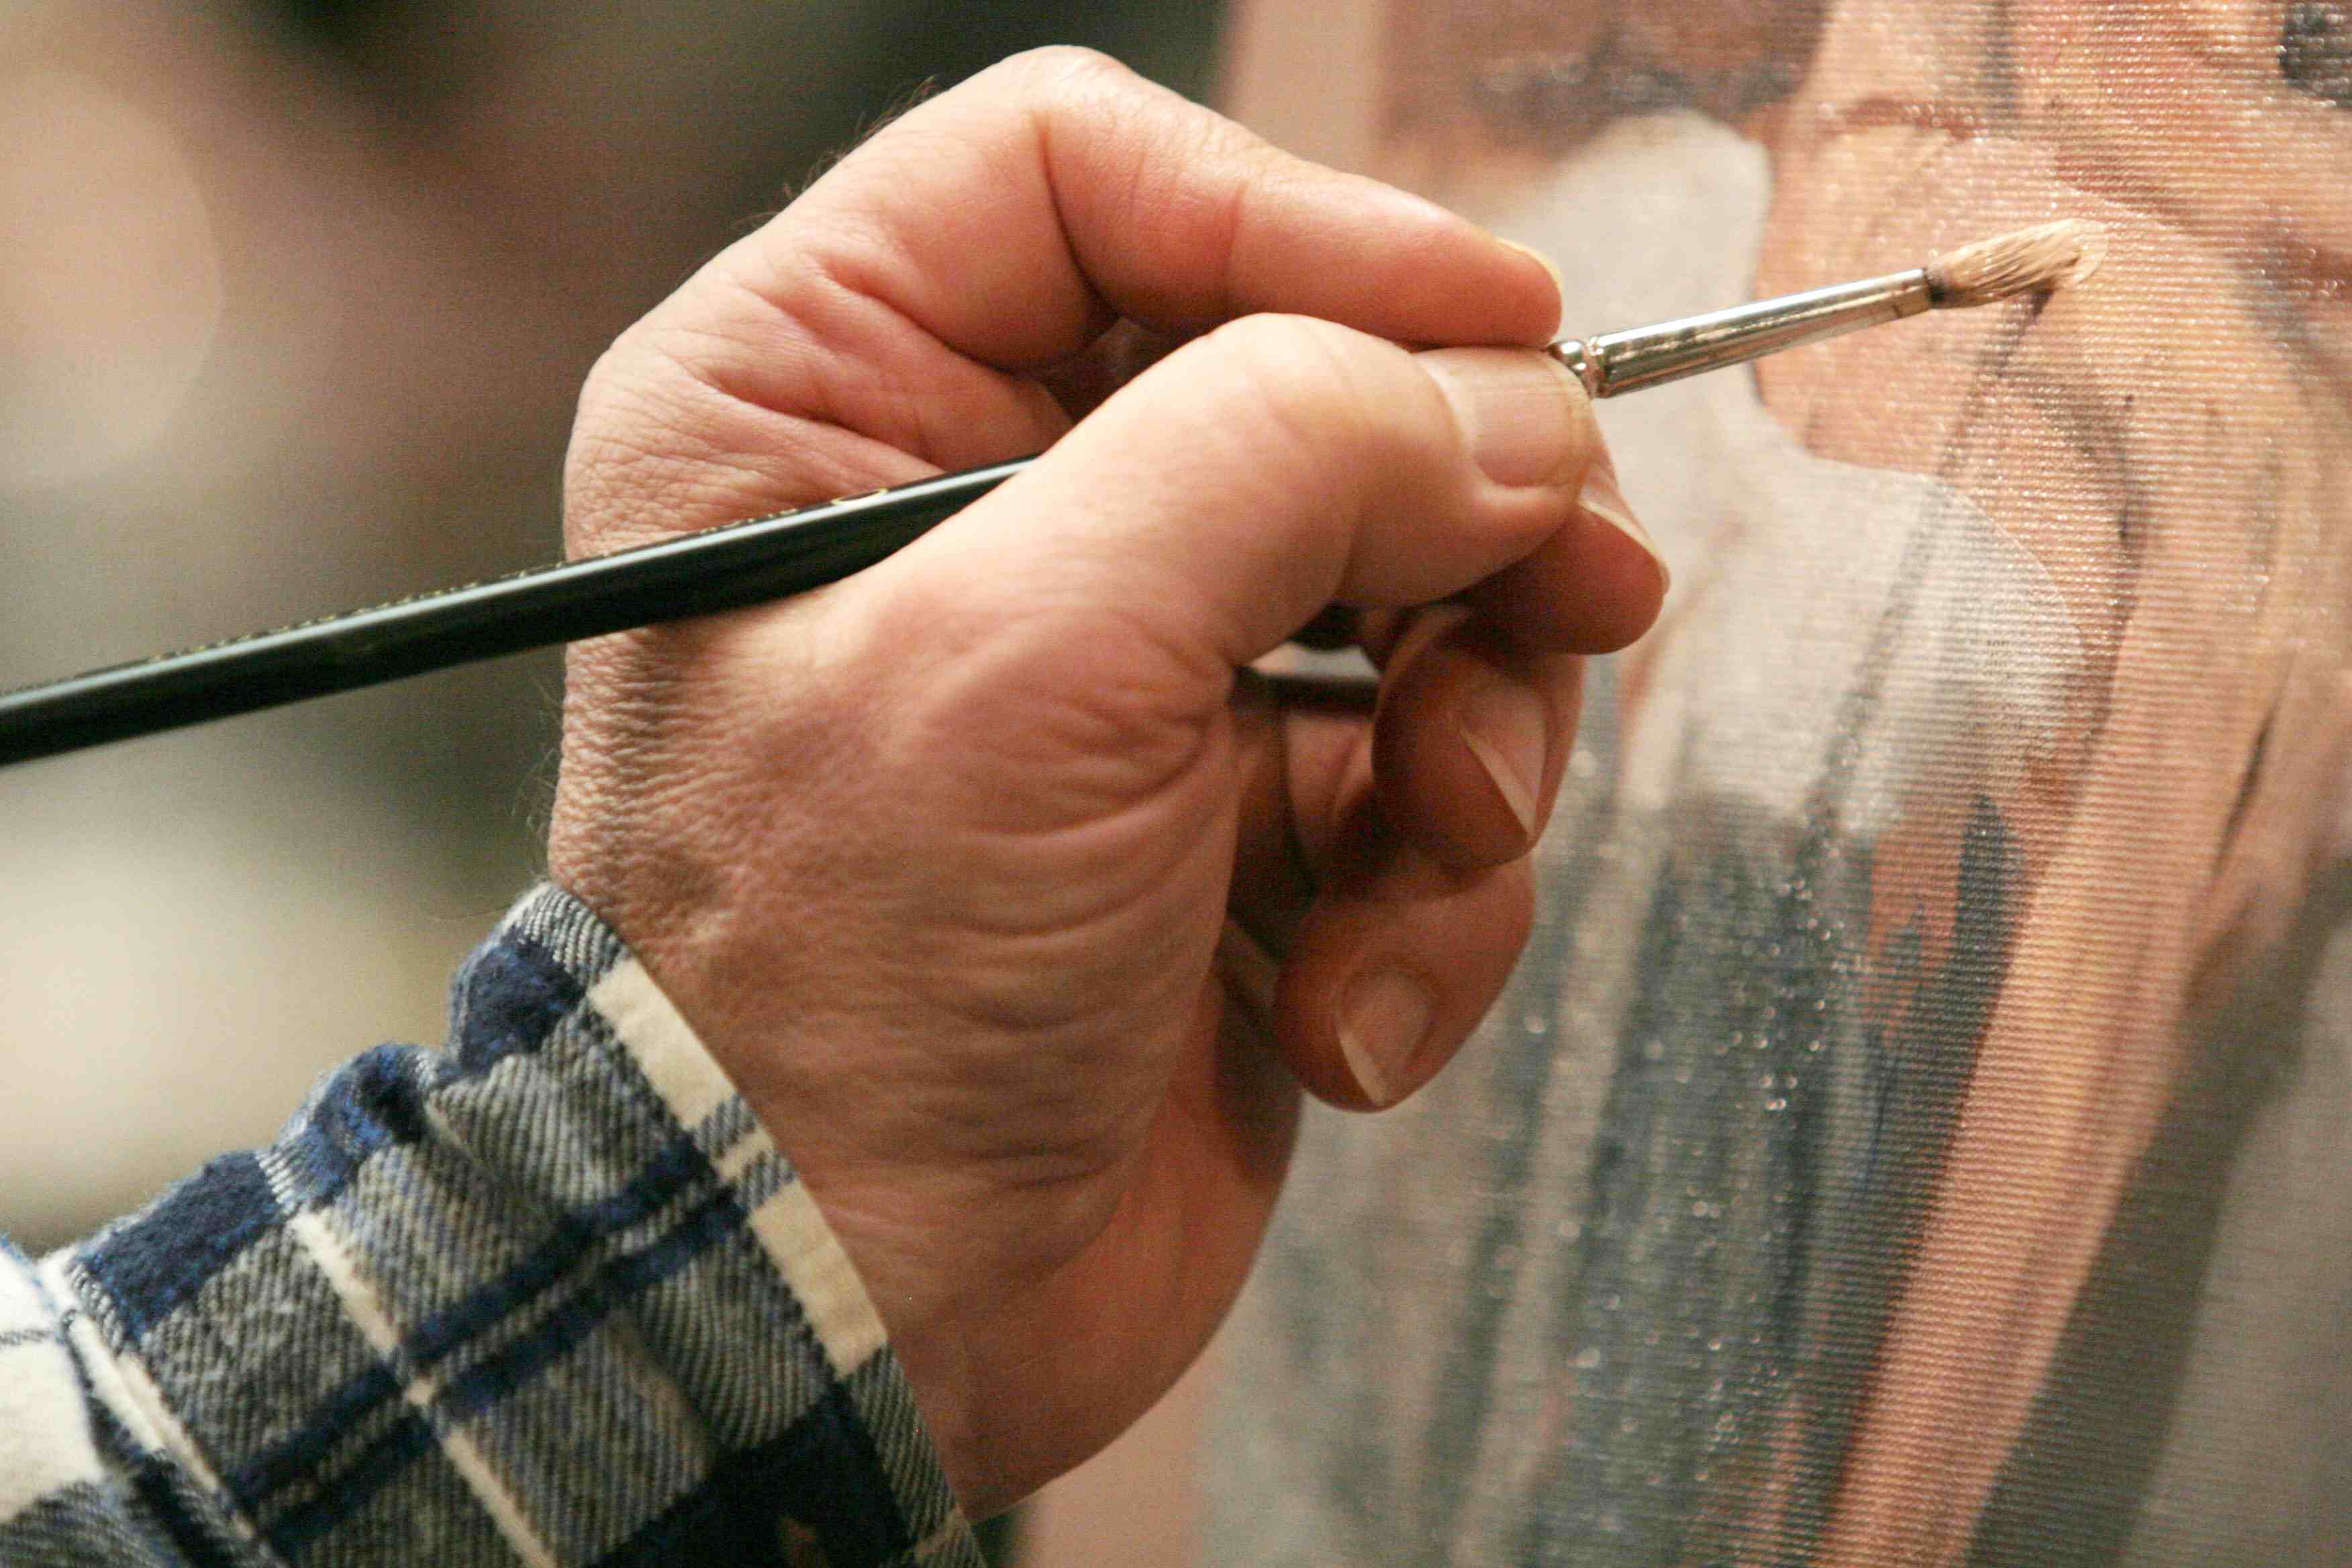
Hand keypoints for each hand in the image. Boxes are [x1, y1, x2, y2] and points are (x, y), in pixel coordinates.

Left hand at [548, 48, 1664, 1514]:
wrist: (852, 1313)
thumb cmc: (854, 983)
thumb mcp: (1039, 661)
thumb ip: (1283, 457)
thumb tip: (1507, 409)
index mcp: (831, 396)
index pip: (1096, 177)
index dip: (1310, 227)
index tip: (1492, 332)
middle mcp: (979, 511)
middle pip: (1305, 378)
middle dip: (1450, 508)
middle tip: (1570, 590)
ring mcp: (1124, 678)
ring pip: (1408, 589)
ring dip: (1469, 733)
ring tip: (1428, 848)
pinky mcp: (1233, 834)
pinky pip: (1418, 788)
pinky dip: (1426, 903)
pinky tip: (1339, 1017)